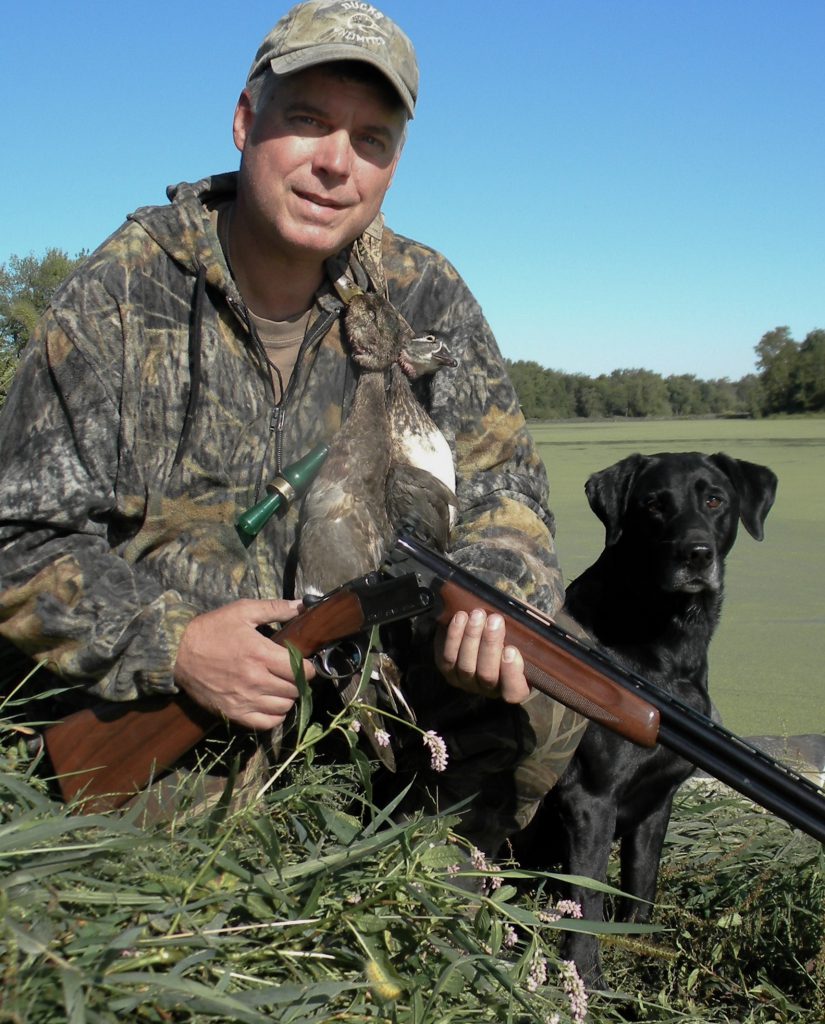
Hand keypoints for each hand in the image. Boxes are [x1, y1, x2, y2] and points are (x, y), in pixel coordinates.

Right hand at [173, 599, 315, 729]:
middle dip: (298, 681)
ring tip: (281, 687)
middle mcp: (256, 680)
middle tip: (291, 674)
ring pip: (284, 707)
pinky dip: (274, 716)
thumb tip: (301, 604)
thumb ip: (274, 608)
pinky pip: (266, 723)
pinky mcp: (233, 713)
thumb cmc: (211, 629)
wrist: (178, 652)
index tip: (305, 663)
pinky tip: (271, 704)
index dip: (308, 667)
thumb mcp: (242, 611)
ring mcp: (245, 699)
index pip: (301, 669)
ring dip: (287, 698)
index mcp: (262, 654)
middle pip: (295, 689)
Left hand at [434, 608, 529, 703]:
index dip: (512, 674)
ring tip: (477, 615)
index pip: (514, 692)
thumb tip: (533, 621)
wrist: (483, 630)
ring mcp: (466, 682)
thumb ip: (530, 633)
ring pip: (466, 666)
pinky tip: (461, 618)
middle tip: (495, 620)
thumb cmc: (512, 634)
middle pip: (487, 675)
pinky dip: (454, 636)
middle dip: (490, 645)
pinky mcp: (448, 671)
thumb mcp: (526, 634)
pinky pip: (448, 657)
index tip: (512, 650)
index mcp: (513, 687)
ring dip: (472, 638)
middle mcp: (488, 689)